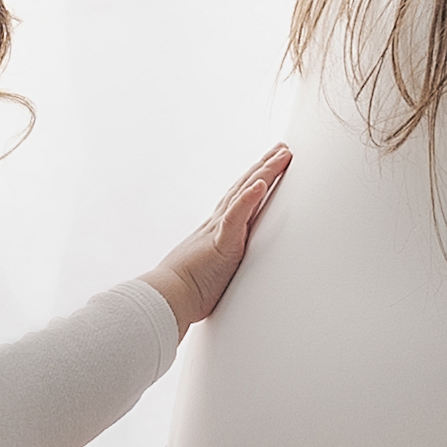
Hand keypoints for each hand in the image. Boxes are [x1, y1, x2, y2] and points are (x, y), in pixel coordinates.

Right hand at [141, 145, 290, 328]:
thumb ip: (220, 262)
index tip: (269, 164)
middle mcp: (216, 225)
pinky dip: (248, 199)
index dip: (254, 181)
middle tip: (281, 148)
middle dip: (264, 167)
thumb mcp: (208, 271)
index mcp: (215, 231)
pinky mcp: (220, 244)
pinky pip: (235, 218)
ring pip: (243, 194)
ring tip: (280, 155)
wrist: (165, 299)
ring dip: (263, 173)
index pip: (238, 199)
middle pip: (244, 188)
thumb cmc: (184, 292)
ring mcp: (217, 231)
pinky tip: (260, 184)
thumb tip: (225, 268)